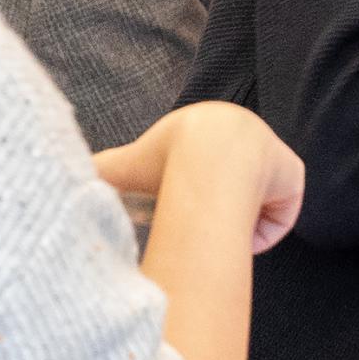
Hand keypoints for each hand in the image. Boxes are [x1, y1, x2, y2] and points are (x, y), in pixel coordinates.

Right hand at [97, 102, 304, 253]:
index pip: (204, 169)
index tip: (182, 215)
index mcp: (206, 129)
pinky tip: (242, 225)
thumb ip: (93, 174)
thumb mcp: (119, 167)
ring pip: (253, 204)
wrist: (204, 158)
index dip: (193, 196)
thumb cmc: (160, 162)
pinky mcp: (293, 173)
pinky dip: (262, 228)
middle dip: (216, 212)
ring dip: (236, 222)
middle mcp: (243, 135)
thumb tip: (65, 183)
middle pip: (232, 188)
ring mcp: (270, 153)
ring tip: (217, 228)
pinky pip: (280, 212)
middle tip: (201, 230)